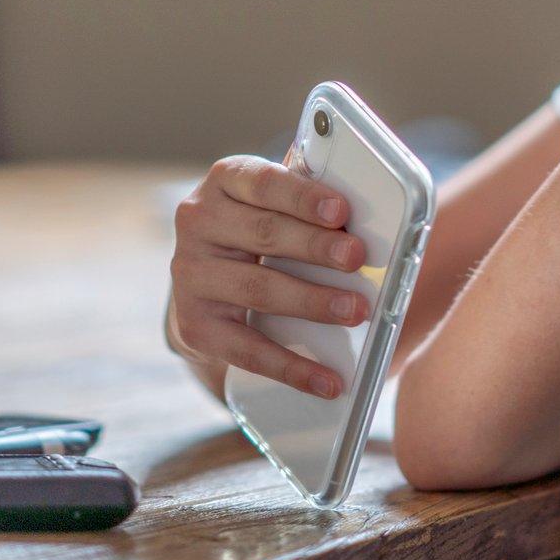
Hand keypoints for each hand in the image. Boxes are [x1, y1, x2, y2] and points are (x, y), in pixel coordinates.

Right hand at [167, 154, 368, 398]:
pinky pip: (247, 349)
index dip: (303, 197)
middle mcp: (199, 220)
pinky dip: (292, 367)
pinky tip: (327, 380)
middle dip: (316, 248)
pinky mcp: (194, 324)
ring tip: (354, 310)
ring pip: (258, 288)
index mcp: (226, 180)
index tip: (341, 212)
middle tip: (358, 259)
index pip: (264, 182)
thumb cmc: (258, 232)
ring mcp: (191, 274)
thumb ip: (308, 202)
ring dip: (311, 301)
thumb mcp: (274, 204)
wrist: (205, 284)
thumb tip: (369, 214)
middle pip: (264, 234)